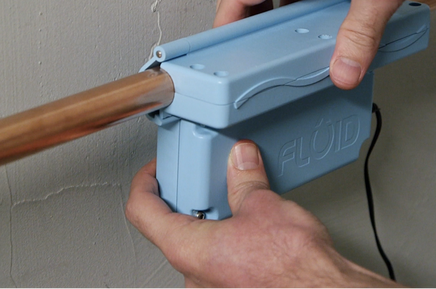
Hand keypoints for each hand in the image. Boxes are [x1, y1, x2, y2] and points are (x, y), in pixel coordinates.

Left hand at [126, 141, 405, 288]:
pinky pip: (220, 263)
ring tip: (236, 205)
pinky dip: (230, 242)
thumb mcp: (263, 205)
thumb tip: (241, 160)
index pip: (142, 212)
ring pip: (198, 248)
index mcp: (187, 250)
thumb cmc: (292, 266)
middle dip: (191, 202)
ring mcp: (212, 288)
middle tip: (206, 182)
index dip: (145, 183)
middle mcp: (193, 276)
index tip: (156, 171)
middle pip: (172, 230)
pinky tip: (253, 231)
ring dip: (213, 223)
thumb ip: (245, 179)